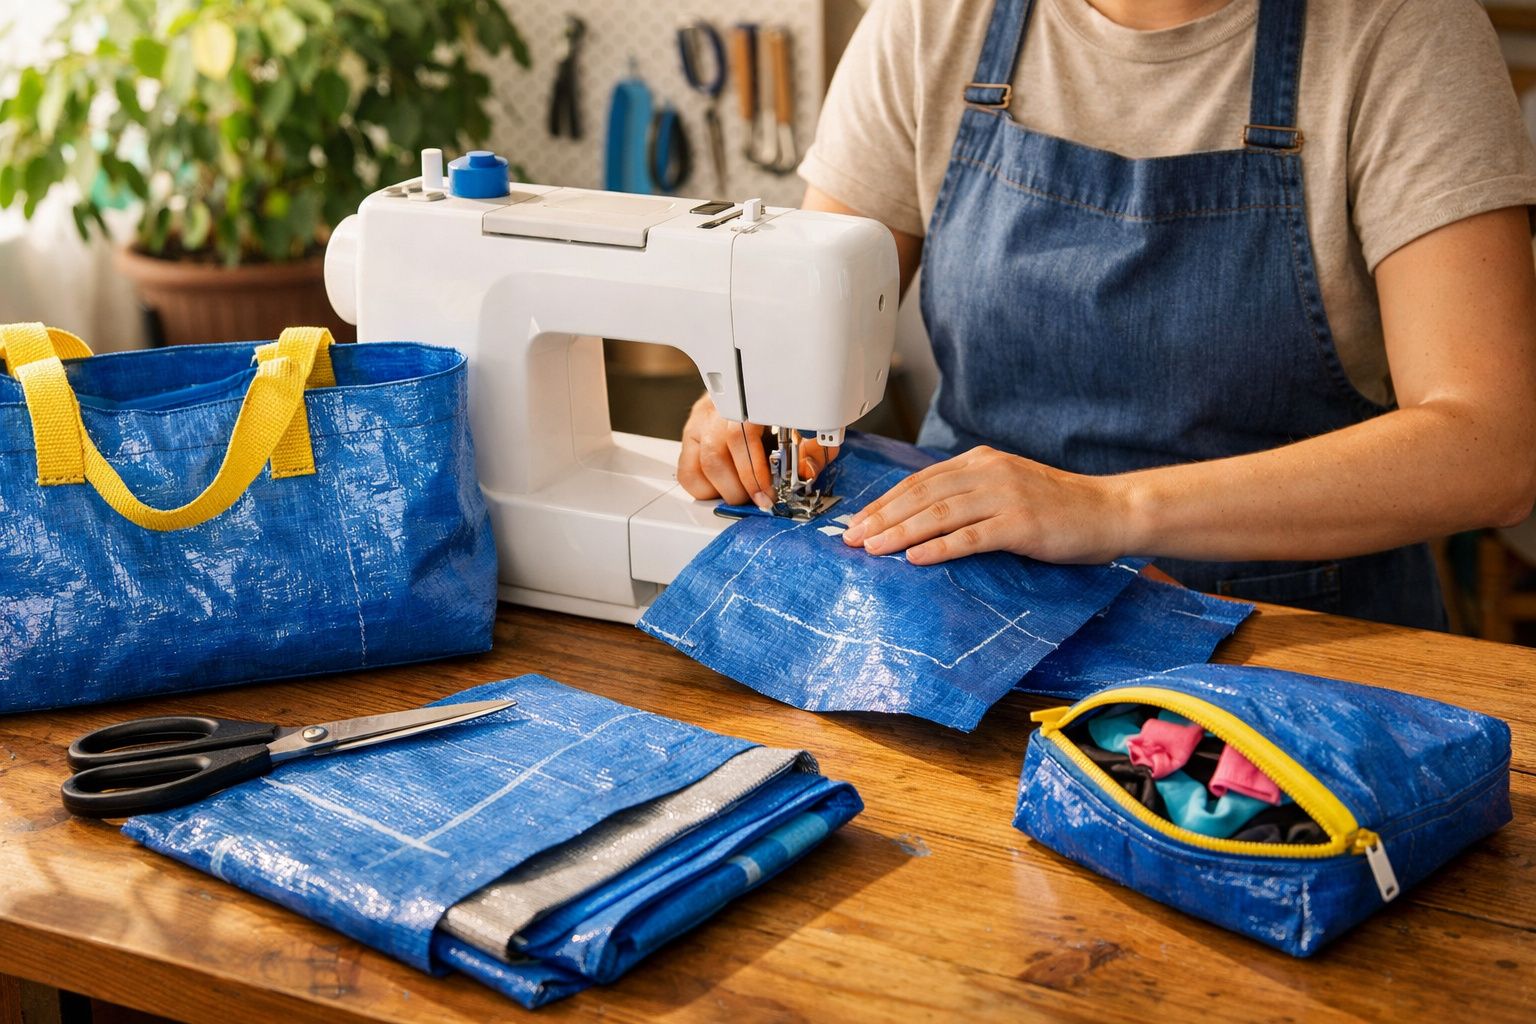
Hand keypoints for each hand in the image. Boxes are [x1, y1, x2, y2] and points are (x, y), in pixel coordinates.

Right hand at [676, 394, 836, 508]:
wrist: (755, 394)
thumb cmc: (778, 412)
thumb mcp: (804, 428)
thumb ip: (811, 450)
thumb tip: (806, 473)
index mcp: (746, 400)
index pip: (739, 435)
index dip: (753, 470)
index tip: (769, 492)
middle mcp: (716, 410)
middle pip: (716, 454)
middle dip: (741, 486)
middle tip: (759, 497)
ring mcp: (699, 424)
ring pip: (701, 465)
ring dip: (725, 489)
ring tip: (744, 494)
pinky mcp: (690, 439)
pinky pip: (688, 473)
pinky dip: (706, 489)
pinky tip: (725, 488)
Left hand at [841, 446, 1132, 564]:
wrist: (1110, 511)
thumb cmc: (1058, 507)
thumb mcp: (1008, 487)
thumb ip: (970, 494)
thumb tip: (923, 516)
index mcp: (982, 462)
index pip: (920, 481)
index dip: (885, 501)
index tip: (858, 522)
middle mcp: (989, 473)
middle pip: (922, 494)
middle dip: (882, 517)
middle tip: (852, 538)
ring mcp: (1005, 497)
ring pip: (939, 513)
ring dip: (900, 532)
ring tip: (873, 548)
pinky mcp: (1021, 525)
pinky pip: (971, 537)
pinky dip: (939, 547)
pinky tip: (915, 558)